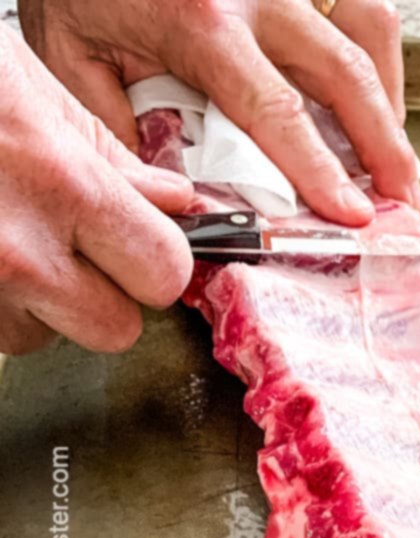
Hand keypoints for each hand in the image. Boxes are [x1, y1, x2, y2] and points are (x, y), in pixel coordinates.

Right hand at [0, 25, 193, 355]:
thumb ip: (110, 158)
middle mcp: (17, 249)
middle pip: (115, 331)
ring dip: (36, 304)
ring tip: (5, 239)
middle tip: (77, 252)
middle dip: (105, 297)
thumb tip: (171, 203)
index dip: (158, 260)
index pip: (164, 274)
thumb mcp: (27, 85)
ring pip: (41, 338)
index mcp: (60, 185)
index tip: (143, 245)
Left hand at [20, 0, 418, 226]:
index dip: (321, 169)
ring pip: (368, 30)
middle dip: (384, 142)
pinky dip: (380, 61)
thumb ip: (122, 133)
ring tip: (400, 163)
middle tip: (403, 200)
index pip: (278, 109)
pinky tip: (378, 108)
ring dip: (390, 102)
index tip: (352, 216)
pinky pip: (361, 8)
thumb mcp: (75, 61)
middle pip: (345, 71)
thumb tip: (181, 202)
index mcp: (202, 21)